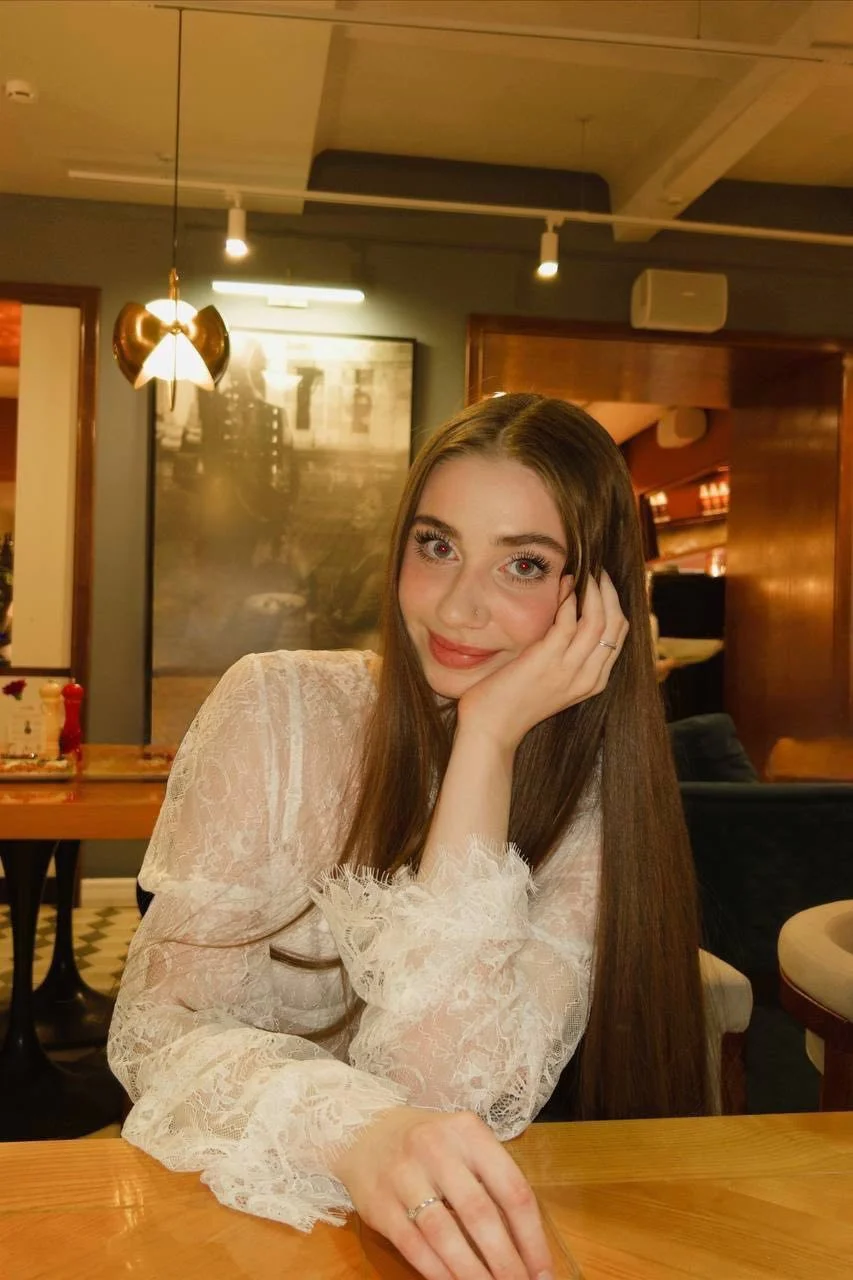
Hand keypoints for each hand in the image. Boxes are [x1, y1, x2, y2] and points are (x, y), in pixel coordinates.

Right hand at [330, 1106, 552, 1279]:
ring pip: (445, 1233)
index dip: (532, 1237)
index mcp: (468, 1132)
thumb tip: (527, 1245)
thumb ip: (493, 1182)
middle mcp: (436, 1148)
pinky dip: (438, 1272)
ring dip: (472, 1272)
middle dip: (505, 1261)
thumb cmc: (429, 1143)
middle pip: (480, 1213)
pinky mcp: (379, 1203)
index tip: (542, 1272)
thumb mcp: (465, 1144)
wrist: (364, 1130)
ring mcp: (404, 1175)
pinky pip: (414, 1245)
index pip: (511, 1189)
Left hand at [457, 570, 627, 751]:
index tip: (603, 583)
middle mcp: (589, 676)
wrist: (492, 729)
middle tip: (598, 570)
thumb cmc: (514, 702)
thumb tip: (567, 616)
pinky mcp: (547, 660)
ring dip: (593, 590)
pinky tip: (563, 585)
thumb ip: (564, 655)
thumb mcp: (550, 679)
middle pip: (617, 625)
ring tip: (583, 571)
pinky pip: (568, 621)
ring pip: (599, 620)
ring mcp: (570, 669)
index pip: (619, 635)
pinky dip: (569, 599)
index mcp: (594, 681)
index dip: (615, 604)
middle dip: (610, 592)